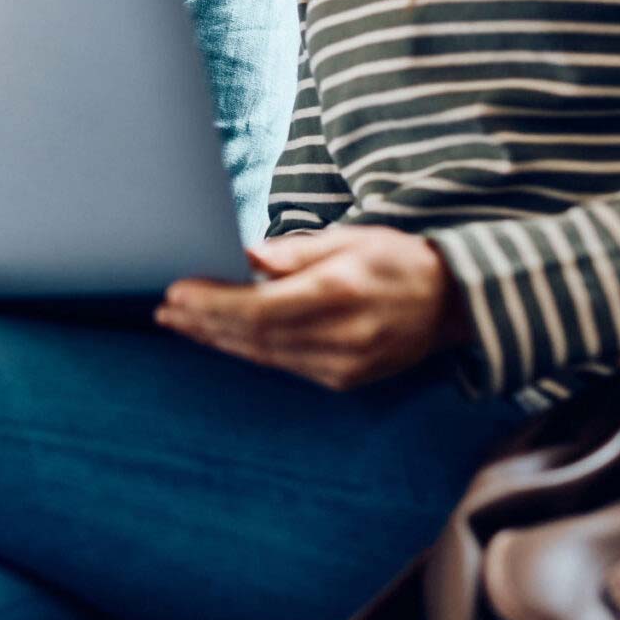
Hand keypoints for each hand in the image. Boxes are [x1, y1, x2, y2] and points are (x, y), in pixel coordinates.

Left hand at [156, 225, 469, 390]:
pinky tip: (221, 338)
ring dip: (218, 339)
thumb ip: (295, 253)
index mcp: (340, 294)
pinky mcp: (345, 380)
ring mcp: (344, 366)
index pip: (260, 308)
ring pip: (264, 356)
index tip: (177, 292)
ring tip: (180, 323)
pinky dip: (248, 351)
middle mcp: (341, 337)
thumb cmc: (398, 261)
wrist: (455, 304)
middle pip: (254, 336)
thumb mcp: (351, 238)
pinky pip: (284, 366)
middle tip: (165, 310)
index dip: (213, 305)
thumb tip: (245, 257)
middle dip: (204, 323)